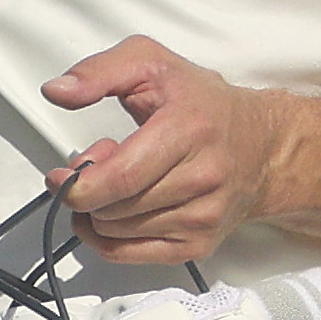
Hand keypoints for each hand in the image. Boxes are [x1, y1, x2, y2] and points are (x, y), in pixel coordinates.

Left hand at [40, 36, 297, 266]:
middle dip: (86, 193)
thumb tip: (57, 91)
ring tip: (118, 182)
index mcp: (188, 130)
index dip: (80, 184)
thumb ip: (99, 72)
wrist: (263, 147)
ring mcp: (202, 217)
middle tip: (95, 167)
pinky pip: (128, 255)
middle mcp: (202, 178)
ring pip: (116, 234)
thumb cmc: (204, 105)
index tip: (61, 175)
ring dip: (98, 212)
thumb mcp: (151, 64)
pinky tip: (114, 211)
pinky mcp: (198, 244)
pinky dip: (106, 237)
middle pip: (114, 209)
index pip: (123, 178)